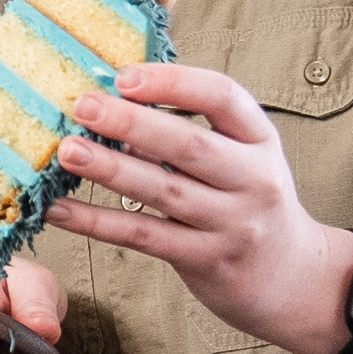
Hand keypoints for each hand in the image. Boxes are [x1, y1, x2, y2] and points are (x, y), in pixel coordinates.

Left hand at [48, 63, 352, 353]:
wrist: (291, 277)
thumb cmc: (251, 202)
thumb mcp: (240, 159)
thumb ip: (187, 135)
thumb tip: (113, 109)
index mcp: (261, 140)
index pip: (224, 97)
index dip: (173, 82)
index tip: (125, 76)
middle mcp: (254, 180)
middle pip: (189, 145)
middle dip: (132, 121)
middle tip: (84, 106)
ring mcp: (233, 224)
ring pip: (163, 191)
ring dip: (110, 169)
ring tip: (68, 151)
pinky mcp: (207, 261)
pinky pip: (144, 237)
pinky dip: (98, 222)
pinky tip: (60, 210)